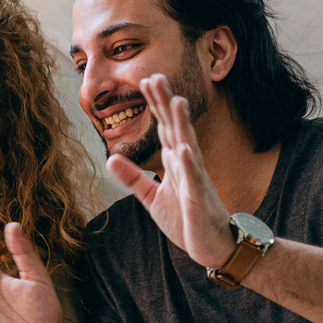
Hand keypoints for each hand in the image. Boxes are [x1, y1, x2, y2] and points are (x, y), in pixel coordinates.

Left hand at [106, 74, 233, 268]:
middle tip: (157, 76)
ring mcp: (195, 181)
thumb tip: (111, 158)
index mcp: (176, 162)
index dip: (156, 105)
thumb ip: (132, 178)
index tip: (146, 80)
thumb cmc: (186, 219)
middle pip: (175, 129)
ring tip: (177, 101)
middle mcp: (187, 165)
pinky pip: (194, 181)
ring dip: (183, 125)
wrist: (212, 246)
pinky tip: (185, 149)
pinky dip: (189, 165)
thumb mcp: (151, 198)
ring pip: (188, 147)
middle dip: (166, 104)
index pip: (164, 128)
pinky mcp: (199, 201)